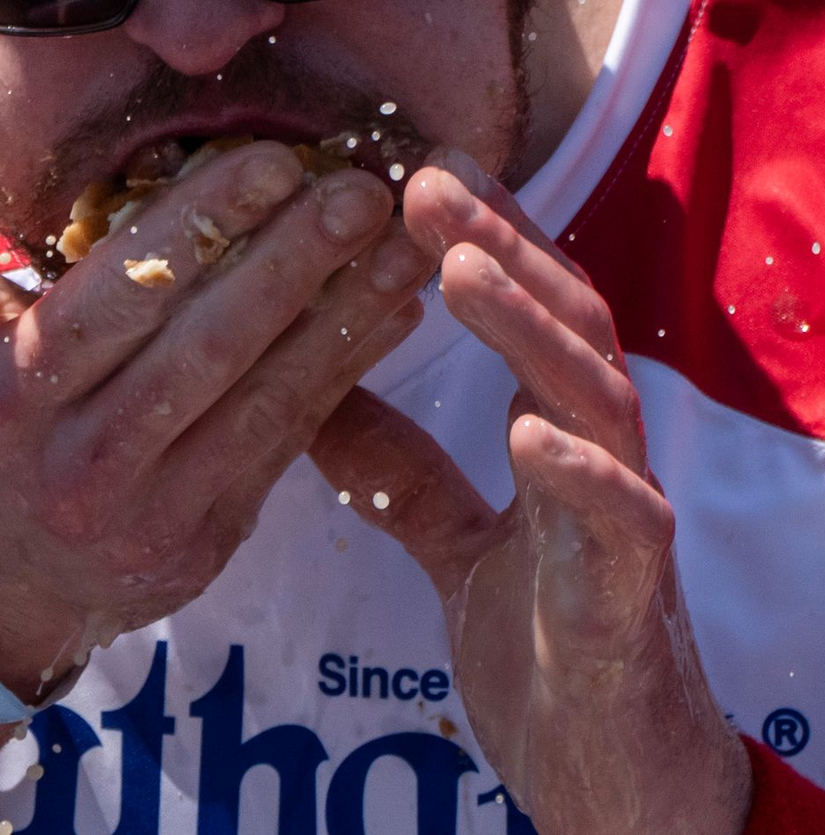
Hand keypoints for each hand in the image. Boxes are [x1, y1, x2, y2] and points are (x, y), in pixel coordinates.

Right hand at [0, 147, 434, 704]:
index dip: (197, 229)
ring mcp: (152, 514)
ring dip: (342, 315)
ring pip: (262, 399)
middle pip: (203, 349)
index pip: (111, 303)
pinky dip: (344, 375)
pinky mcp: (207, 541)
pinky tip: (392, 312)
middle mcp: (82, 466)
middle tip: (364, 188)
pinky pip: (286, 446)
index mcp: (7, 402)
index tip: (275, 160)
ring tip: (405, 240)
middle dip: (293, 262)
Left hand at [310, 149, 751, 833]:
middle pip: (559, 328)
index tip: (419, 172)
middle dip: (500, 248)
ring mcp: (622, 525)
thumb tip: (317, 396)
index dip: (483, 237)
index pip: (526, 313)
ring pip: (595, 402)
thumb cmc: (548, 642)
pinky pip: (621, 531)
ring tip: (463, 268)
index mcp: (556, 435)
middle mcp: (598, 458)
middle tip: (427, 180)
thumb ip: (404, 470)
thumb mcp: (457, 543)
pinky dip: (583, 479)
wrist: (615, 778)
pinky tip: (532, 434)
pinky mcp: (630, 605)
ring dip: (531, 332)